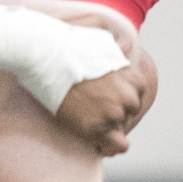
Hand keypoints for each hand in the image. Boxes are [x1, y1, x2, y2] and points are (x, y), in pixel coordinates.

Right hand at [54, 36, 156, 155]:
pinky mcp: (94, 127)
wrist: (45, 54)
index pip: (137, 92)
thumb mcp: (101, 37)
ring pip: (120, 125)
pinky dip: (112, 144)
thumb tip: (126, 45)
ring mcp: (111, 113)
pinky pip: (119, 144)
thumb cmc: (69, 44)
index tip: (106, 92)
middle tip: (93, 101)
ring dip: (108, 122)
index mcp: (131, 77)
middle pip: (129, 110)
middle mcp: (126, 96)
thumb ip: (118, 45)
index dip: (121, 92)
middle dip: (116, 107)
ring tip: (87, 113)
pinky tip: (100, 139)